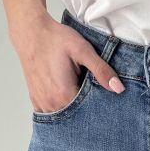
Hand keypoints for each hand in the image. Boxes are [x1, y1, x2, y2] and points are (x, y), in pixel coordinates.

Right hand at [9, 10, 123, 112]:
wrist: (30, 32)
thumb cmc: (56, 39)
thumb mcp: (83, 50)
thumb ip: (101, 70)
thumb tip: (118, 89)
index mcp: (64, 94)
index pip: (89, 113)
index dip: (99, 108)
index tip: (104, 100)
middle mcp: (51, 103)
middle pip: (77, 118)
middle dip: (87, 112)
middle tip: (94, 97)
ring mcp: (42, 103)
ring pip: (64, 118)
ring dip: (74, 112)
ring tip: (81, 96)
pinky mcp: (36, 100)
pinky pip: (52, 114)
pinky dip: (62, 110)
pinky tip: (68, 99)